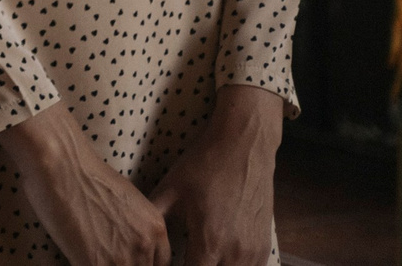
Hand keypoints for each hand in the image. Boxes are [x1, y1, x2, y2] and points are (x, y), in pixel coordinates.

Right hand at [0, 103, 168, 265]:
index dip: (141, 263)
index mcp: (156, 228)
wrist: (62, 164)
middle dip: (123, 264)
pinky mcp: (95, 264)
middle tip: (106, 256)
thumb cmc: (84, 171)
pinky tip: (74, 256)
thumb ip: (133, 224)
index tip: (126, 259)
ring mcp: (122, 258)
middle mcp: (145, 245)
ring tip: (89, 254)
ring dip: (102, 265)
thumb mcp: (126, 197)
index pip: (161, 264)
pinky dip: (82, 264)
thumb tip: (121, 237)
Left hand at [148, 85, 281, 265]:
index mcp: (209, 242)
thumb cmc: (203, 166)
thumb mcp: (169, 190)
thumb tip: (136, 236)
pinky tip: (219, 260)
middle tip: (185, 259)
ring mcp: (254, 251)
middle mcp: (235, 254)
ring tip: (200, 259)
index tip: (166, 265)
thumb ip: (154, 220)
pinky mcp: (265, 245)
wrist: (244, 147)